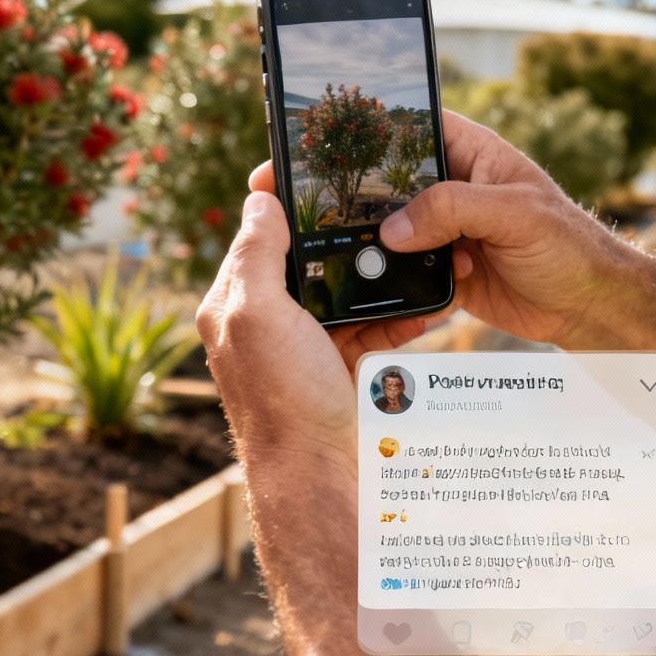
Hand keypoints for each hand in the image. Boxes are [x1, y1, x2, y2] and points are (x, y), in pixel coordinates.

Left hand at [196, 191, 430, 470]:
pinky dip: (393, 318)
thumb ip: (256, 254)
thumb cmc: (282, 399)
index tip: (323, 176)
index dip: (287, 205)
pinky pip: (368, 331)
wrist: (320, 479)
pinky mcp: (338, 371)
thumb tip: (260, 199)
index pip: (259, 236)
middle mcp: (264, 326)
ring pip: (342, 296)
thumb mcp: (259, 315)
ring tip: (412, 265)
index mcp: (233, 306)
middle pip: (307, 263)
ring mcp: (303, 350)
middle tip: (383, 219)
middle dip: (344, 244)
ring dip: (376, 282)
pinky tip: (421, 311)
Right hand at [246, 110, 627, 348]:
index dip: (361, 129)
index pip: (406, 126)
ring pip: (388, 227)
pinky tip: (362, 283)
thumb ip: (453, 210)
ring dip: (363, 238)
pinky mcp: (443, 270)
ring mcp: (445, 229)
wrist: (593, 307)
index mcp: (470, 152)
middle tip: (290, 191)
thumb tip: (394, 228)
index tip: (315, 135)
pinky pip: (402, 269)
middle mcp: (451, 186)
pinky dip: (385, 278)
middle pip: (386, 179)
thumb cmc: (570, 245)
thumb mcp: (516, 214)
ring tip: (317, 242)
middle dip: (344, 187)